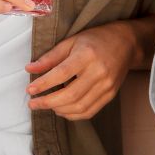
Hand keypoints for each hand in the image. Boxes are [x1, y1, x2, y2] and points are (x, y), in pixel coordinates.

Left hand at [25, 22, 139, 119]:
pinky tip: (61, 109)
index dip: (44, 84)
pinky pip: (89, 111)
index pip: (62, 74)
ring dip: (59, 109)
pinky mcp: (110, 95)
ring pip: (79, 107)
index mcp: (87, 55)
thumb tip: (29, 69)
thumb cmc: (95, 40)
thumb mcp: (71, 41)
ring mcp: (106, 86)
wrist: (125, 43)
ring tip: (46, 105)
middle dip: (48, 102)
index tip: (30, 90)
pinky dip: (72, 114)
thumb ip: (50, 57)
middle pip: (70, 95)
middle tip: (33, 103)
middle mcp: (99, 72)